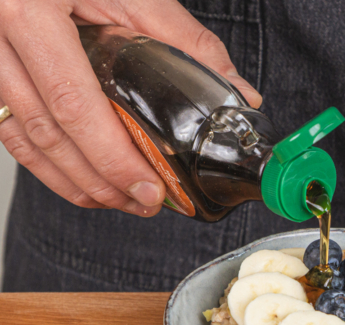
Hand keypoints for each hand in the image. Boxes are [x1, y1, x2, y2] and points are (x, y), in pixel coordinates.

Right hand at [0, 0, 261, 214]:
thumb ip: (184, 41)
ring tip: (122, 199)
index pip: (73, 105)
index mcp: (30, 11)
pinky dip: (48, 163)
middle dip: (101, 181)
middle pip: (48, 133)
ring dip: (75, 180)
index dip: (112, 158)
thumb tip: (239, 92)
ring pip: (25, 139)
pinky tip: (85, 179)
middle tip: (146, 203)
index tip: (150, 187)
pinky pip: (11, 129)